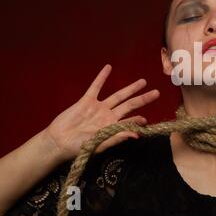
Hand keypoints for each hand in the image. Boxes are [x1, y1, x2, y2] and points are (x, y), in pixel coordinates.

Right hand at [42, 64, 159, 160]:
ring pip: (118, 95)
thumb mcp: (100, 144)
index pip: (130, 121)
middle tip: (157, 93)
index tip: (147, 119)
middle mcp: (109, 116)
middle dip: (143, 99)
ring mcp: (99, 108)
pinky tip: (108, 68)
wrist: (58, 141)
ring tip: (143, 82)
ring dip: (130, 88)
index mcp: (113, 127)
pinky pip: (96, 87)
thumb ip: (118, 137)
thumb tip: (137, 135)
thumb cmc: (79, 147)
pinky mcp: (86, 101)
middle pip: (129, 105)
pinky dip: (102, 78)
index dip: (139, 120)